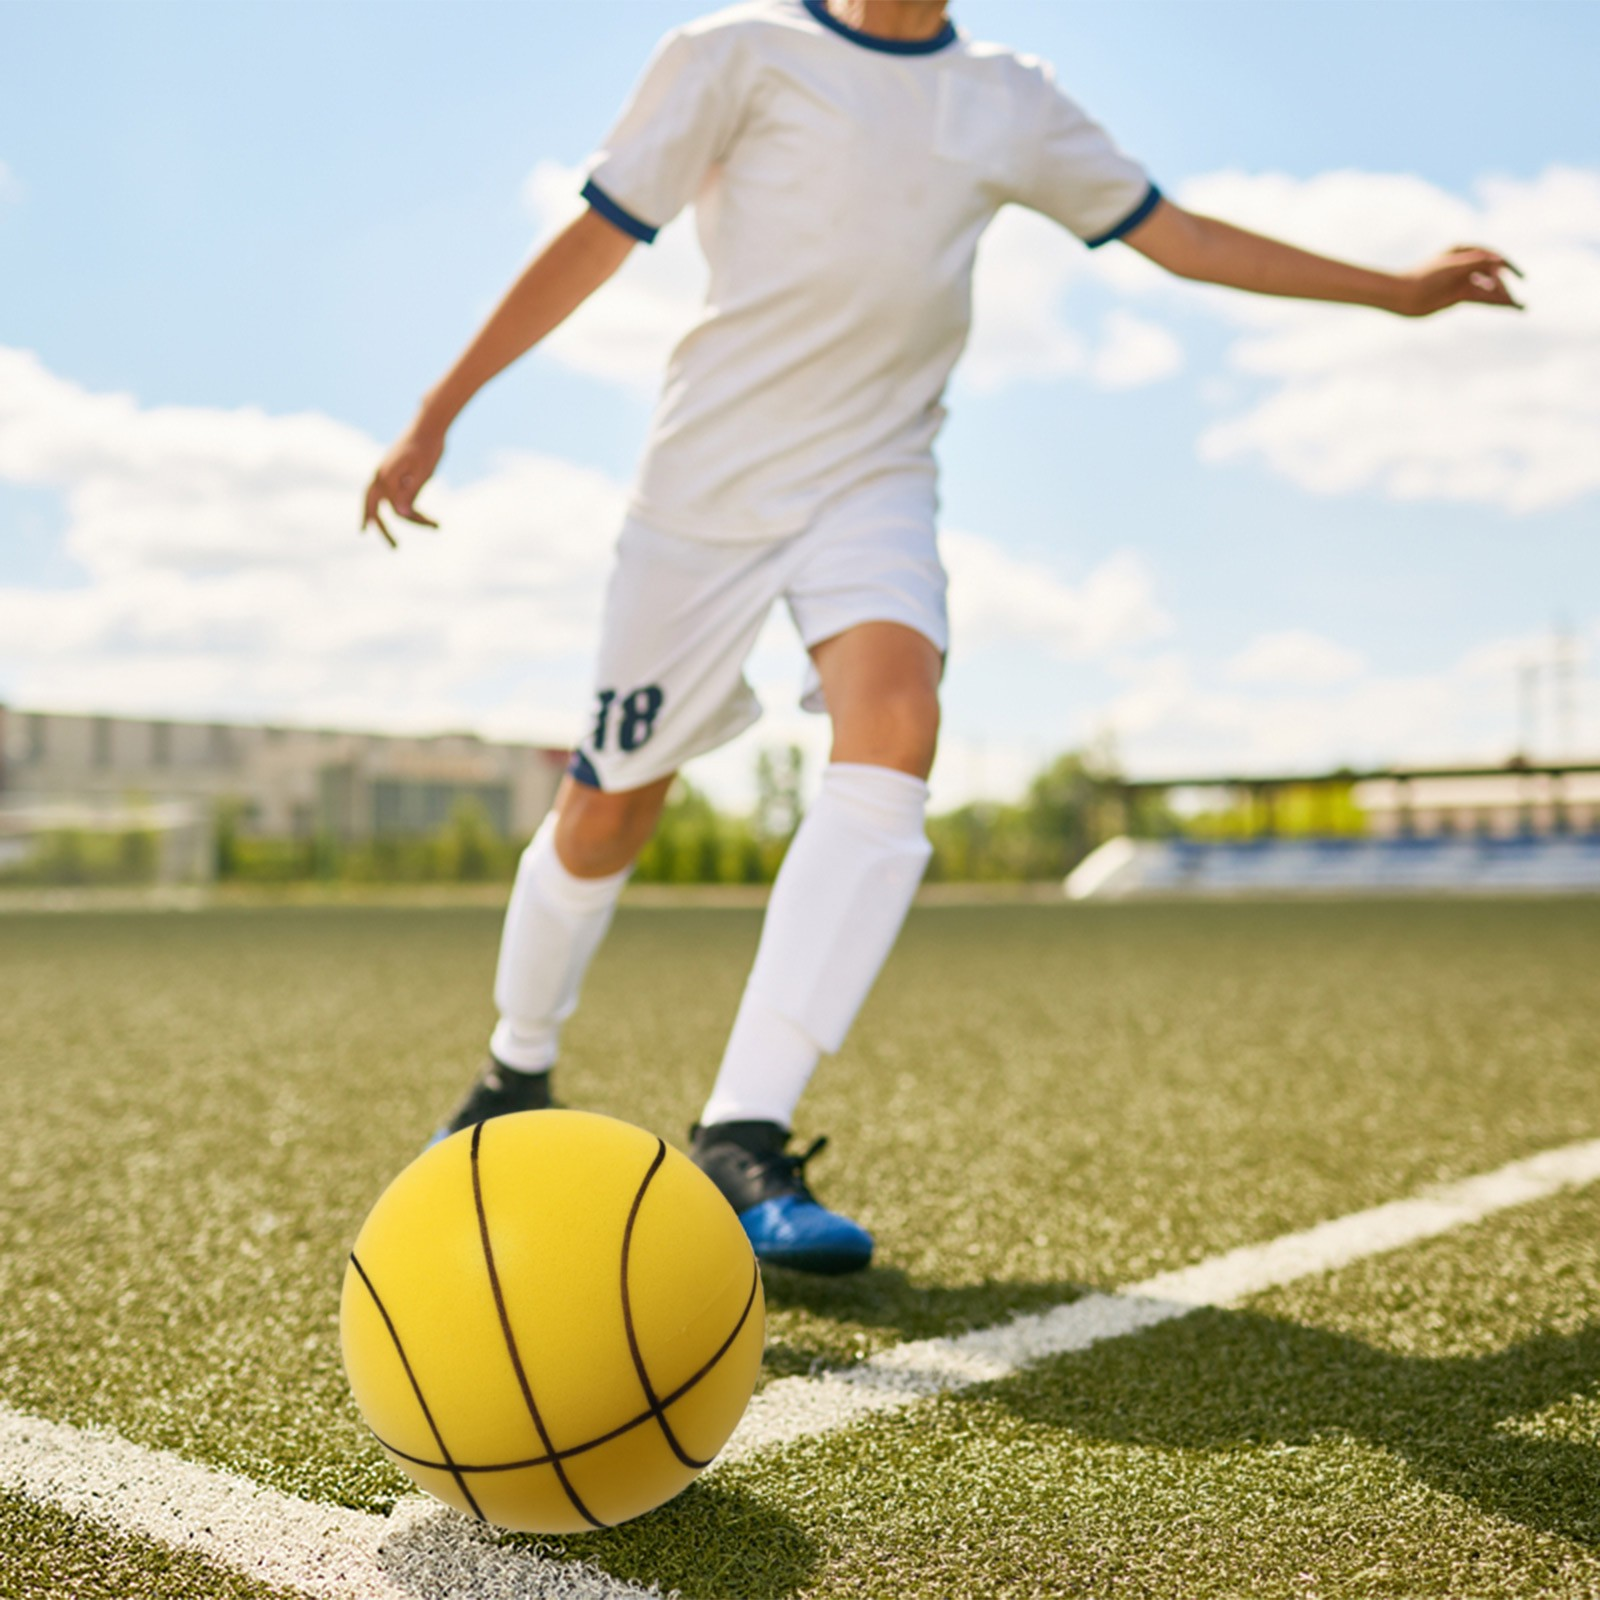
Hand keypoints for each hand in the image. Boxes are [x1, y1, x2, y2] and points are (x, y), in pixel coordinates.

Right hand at [362, 423, 444, 546]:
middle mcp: (380, 475)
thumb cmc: (429, 447)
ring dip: (383, 518)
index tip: (437, 526)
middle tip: (395, 548)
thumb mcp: (423, 473)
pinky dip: (395, 505)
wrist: (430, 424)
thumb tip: (398, 514)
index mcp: (385, 477)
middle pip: (373, 507)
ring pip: (378, 501)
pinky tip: (407, 514)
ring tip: (387, 537)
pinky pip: (389, 493)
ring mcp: (385, 473)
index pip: (397, 509)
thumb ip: (410, 493)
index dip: (416, 520)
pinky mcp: (392, 471)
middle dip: (382, 528)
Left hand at [1394, 245, 1522, 317]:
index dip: (1509, 267)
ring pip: (1489, 288)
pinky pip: (1481, 298)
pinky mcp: (1458, 295)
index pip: (1493, 258)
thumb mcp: (1452, 267)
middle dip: (1505, 287)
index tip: (1520, 278)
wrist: (1401, 296)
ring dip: (1504, 297)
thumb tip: (1501, 262)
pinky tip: (1508, 307)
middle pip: (1492, 275)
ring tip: (1520, 307)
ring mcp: (1463, 280)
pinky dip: (1494, 302)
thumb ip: (1476, 263)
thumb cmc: (1424, 278)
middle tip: (1516, 302)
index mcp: (1464, 251)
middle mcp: (1466, 264)